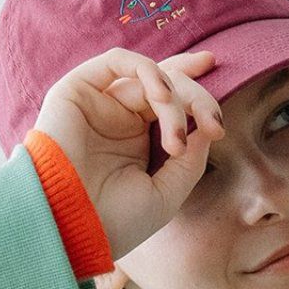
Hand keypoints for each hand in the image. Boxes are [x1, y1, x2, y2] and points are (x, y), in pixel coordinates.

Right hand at [28, 46, 225, 262]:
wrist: (69, 227)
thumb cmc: (113, 222)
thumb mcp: (166, 195)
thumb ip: (191, 160)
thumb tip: (207, 125)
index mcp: (135, 141)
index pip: (170, 103)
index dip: (197, 95)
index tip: (218, 122)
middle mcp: (118, 118)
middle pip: (167, 85)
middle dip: (196, 98)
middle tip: (212, 124)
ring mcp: (99, 102)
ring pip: (148, 75)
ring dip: (173, 97)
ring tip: (174, 136)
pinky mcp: (78, 89)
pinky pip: (119, 61)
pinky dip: (147, 71)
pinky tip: (162, 96)